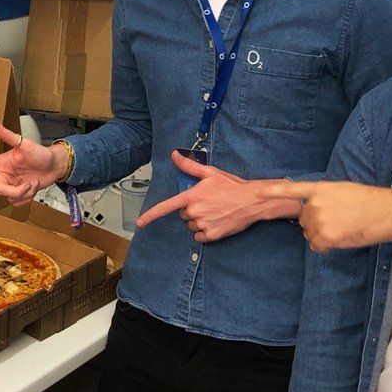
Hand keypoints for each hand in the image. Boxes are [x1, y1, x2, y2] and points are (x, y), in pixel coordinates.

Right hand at [0, 119, 64, 205]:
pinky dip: (27, 199)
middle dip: (16, 190)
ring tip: (33, 182)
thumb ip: (8, 135)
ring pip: (10, 198)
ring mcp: (11, 185)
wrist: (54, 166)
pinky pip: (17, 203)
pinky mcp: (19, 193)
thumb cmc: (40, 152)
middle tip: (30, 184)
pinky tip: (33, 189)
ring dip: (25, 193)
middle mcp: (3, 175)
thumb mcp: (24, 144)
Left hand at [137, 150, 297, 241]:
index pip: (166, 207)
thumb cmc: (232, 185)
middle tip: (209, 202)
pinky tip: (217, 222)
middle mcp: (194, 212)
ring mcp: (203, 225)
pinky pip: (200, 236)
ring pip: (192, 225)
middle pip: (183, 214)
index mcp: (191, 197)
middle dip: (192, 209)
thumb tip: (174, 155)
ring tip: (216, 211)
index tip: (140, 223)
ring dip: (199, 220)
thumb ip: (189, 166)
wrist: (252, 200)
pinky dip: (206, 231)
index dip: (150, 216)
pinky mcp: (212, 235)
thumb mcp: (210, 173)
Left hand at [271, 180, 391, 252]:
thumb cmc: (369, 201)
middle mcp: (315, 204)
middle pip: (305, 220)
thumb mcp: (343, 191)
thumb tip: (317, 210)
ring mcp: (319, 220)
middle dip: (317, 223)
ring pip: (310, 234)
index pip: (292, 191)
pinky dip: (326, 246)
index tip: (258, 194)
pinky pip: (317, 246)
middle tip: (339, 221)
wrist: (384, 212)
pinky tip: (341, 239)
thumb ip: (325, 198)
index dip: (273, 192)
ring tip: (343, 228)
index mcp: (320, 189)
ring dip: (323, 235)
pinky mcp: (325, 236)